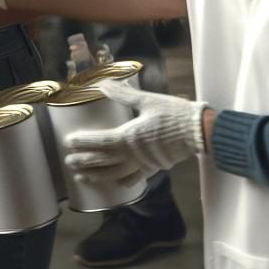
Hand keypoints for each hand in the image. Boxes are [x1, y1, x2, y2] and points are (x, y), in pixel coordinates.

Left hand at [63, 79, 206, 186]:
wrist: (200, 131)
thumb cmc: (174, 114)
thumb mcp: (147, 100)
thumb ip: (123, 94)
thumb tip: (102, 83)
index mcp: (130, 137)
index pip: (100, 143)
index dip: (83, 143)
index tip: (69, 142)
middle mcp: (134, 154)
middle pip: (103, 162)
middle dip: (84, 162)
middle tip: (68, 162)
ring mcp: (144, 163)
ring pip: (115, 174)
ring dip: (97, 176)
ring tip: (81, 177)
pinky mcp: (155, 167)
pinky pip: (135, 179)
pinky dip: (122, 183)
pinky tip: (115, 185)